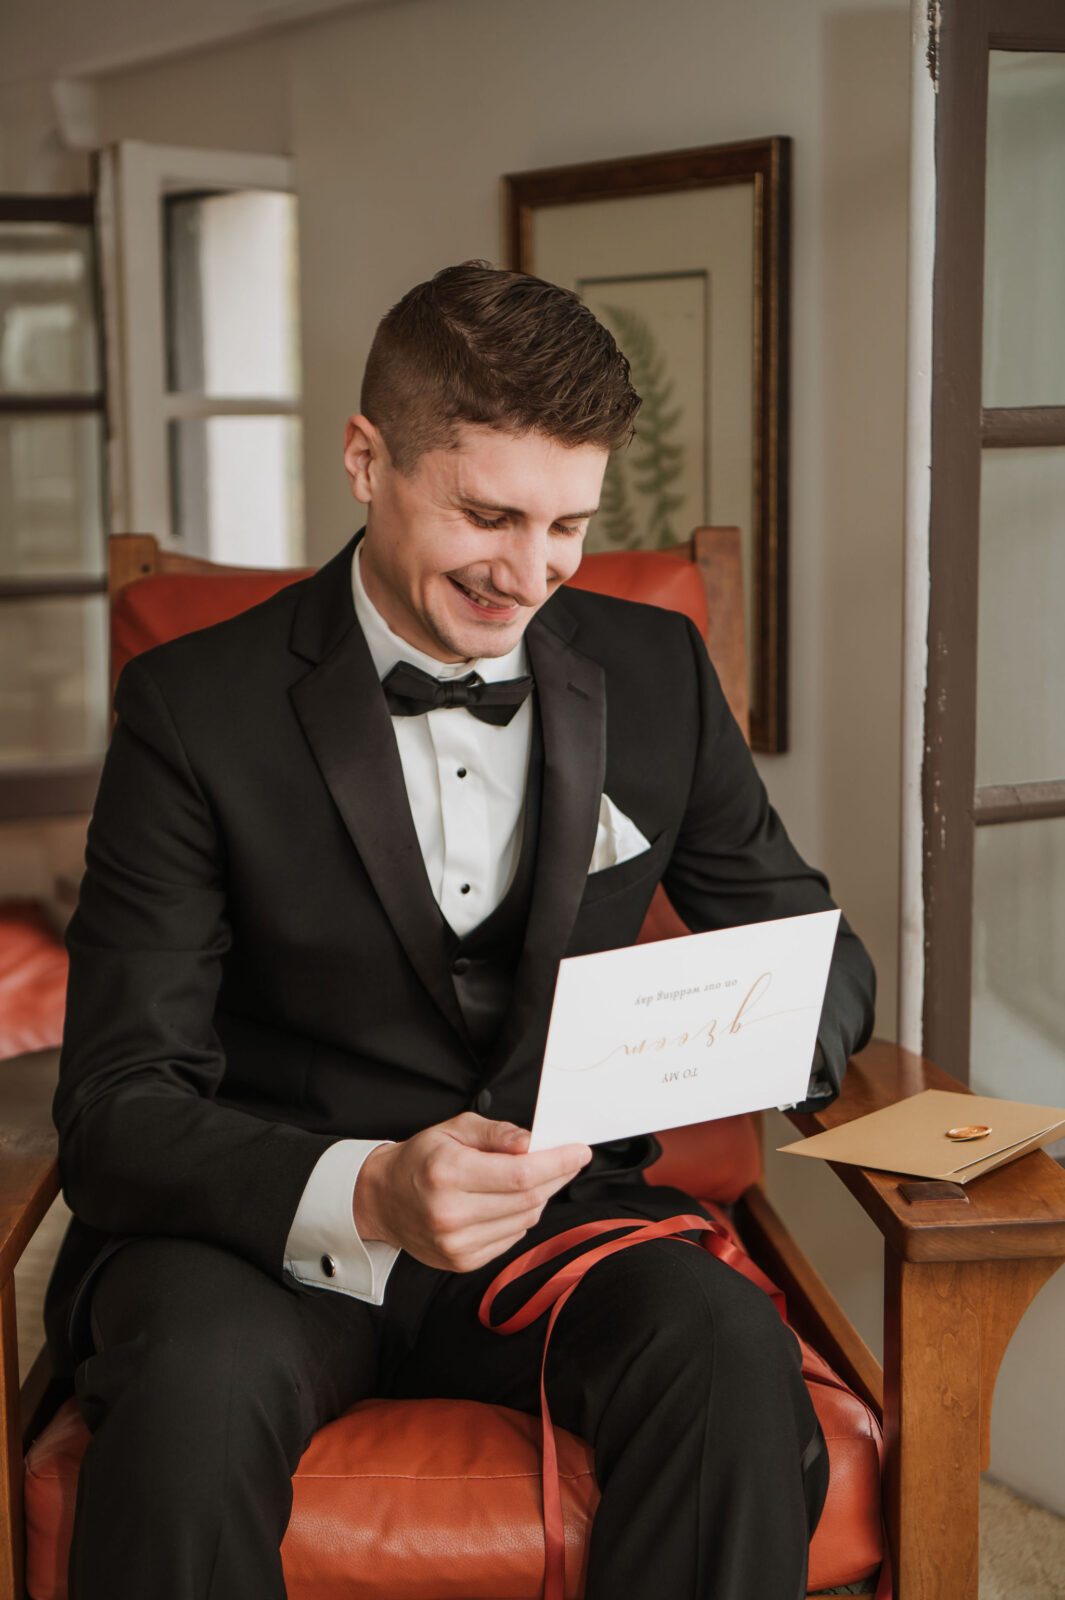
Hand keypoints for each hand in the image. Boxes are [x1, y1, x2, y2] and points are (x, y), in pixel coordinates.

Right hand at [353, 1113, 591, 1272]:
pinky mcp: (462, 1261)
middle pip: (528, 1199)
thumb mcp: (455, 1129)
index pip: (520, 1174)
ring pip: (525, 1220)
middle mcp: (451, 1214)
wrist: (383, 1200)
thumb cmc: (422, 1158)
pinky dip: (521, 1217)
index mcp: (448, 1174)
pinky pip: (512, 1238)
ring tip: (533, 1177)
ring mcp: (456, 1244)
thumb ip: (497, 1133)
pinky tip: (510, 1201)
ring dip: (540, 1197)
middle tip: (567, 1159)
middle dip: (556, 1176)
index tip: (580, 1151)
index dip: (557, 1163)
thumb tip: (533, 1142)